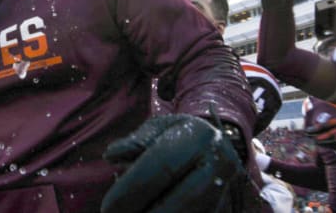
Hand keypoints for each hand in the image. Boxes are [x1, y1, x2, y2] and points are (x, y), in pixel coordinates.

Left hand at [102, 114, 243, 212]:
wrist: (216, 148)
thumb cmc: (177, 138)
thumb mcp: (157, 130)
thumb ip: (135, 142)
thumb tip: (112, 155)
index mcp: (200, 137)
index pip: (162, 168)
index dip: (132, 191)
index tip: (107, 208)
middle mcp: (221, 164)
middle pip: (182, 203)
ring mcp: (227, 192)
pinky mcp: (225, 210)